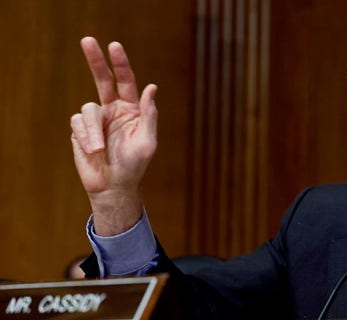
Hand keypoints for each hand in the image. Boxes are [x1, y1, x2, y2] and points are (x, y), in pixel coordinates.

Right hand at [70, 37, 157, 235]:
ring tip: (98, 148)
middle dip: (95, 60)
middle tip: (88, 40)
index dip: (120, 64)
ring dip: (93, 129)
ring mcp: (96, 119)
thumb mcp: (147, 141)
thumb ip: (149, 115)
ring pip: (89, 109)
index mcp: (132, 109)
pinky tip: (91, 150)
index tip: (114, 46)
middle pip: (102, 79)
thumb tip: (152, 87)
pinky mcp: (80, 130)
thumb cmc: (135, 165)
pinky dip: (85, 136)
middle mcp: (113, 110)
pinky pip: (78, 123)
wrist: (113, 186)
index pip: (126, 81)